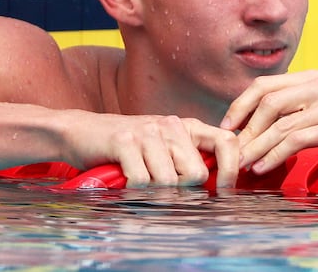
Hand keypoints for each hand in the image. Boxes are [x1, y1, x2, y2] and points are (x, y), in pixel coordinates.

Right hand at [61, 111, 238, 187]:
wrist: (85, 132)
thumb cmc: (130, 148)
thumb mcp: (165, 148)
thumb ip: (190, 161)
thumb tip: (216, 187)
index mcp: (187, 126)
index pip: (227, 141)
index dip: (231, 169)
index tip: (223, 191)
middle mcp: (171, 125)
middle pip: (196, 173)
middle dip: (180, 189)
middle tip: (161, 186)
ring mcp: (148, 131)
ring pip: (168, 182)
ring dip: (153, 192)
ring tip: (140, 180)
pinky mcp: (125, 141)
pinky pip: (142, 182)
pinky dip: (133, 190)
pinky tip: (125, 178)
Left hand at [221, 70, 317, 173]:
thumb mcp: (312, 115)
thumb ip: (285, 110)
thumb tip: (240, 125)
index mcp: (312, 77)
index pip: (265, 84)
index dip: (241, 105)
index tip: (226, 126)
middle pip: (270, 103)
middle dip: (247, 130)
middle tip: (233, 152)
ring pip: (281, 125)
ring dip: (257, 147)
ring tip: (243, 164)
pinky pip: (296, 140)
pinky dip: (275, 155)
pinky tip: (262, 167)